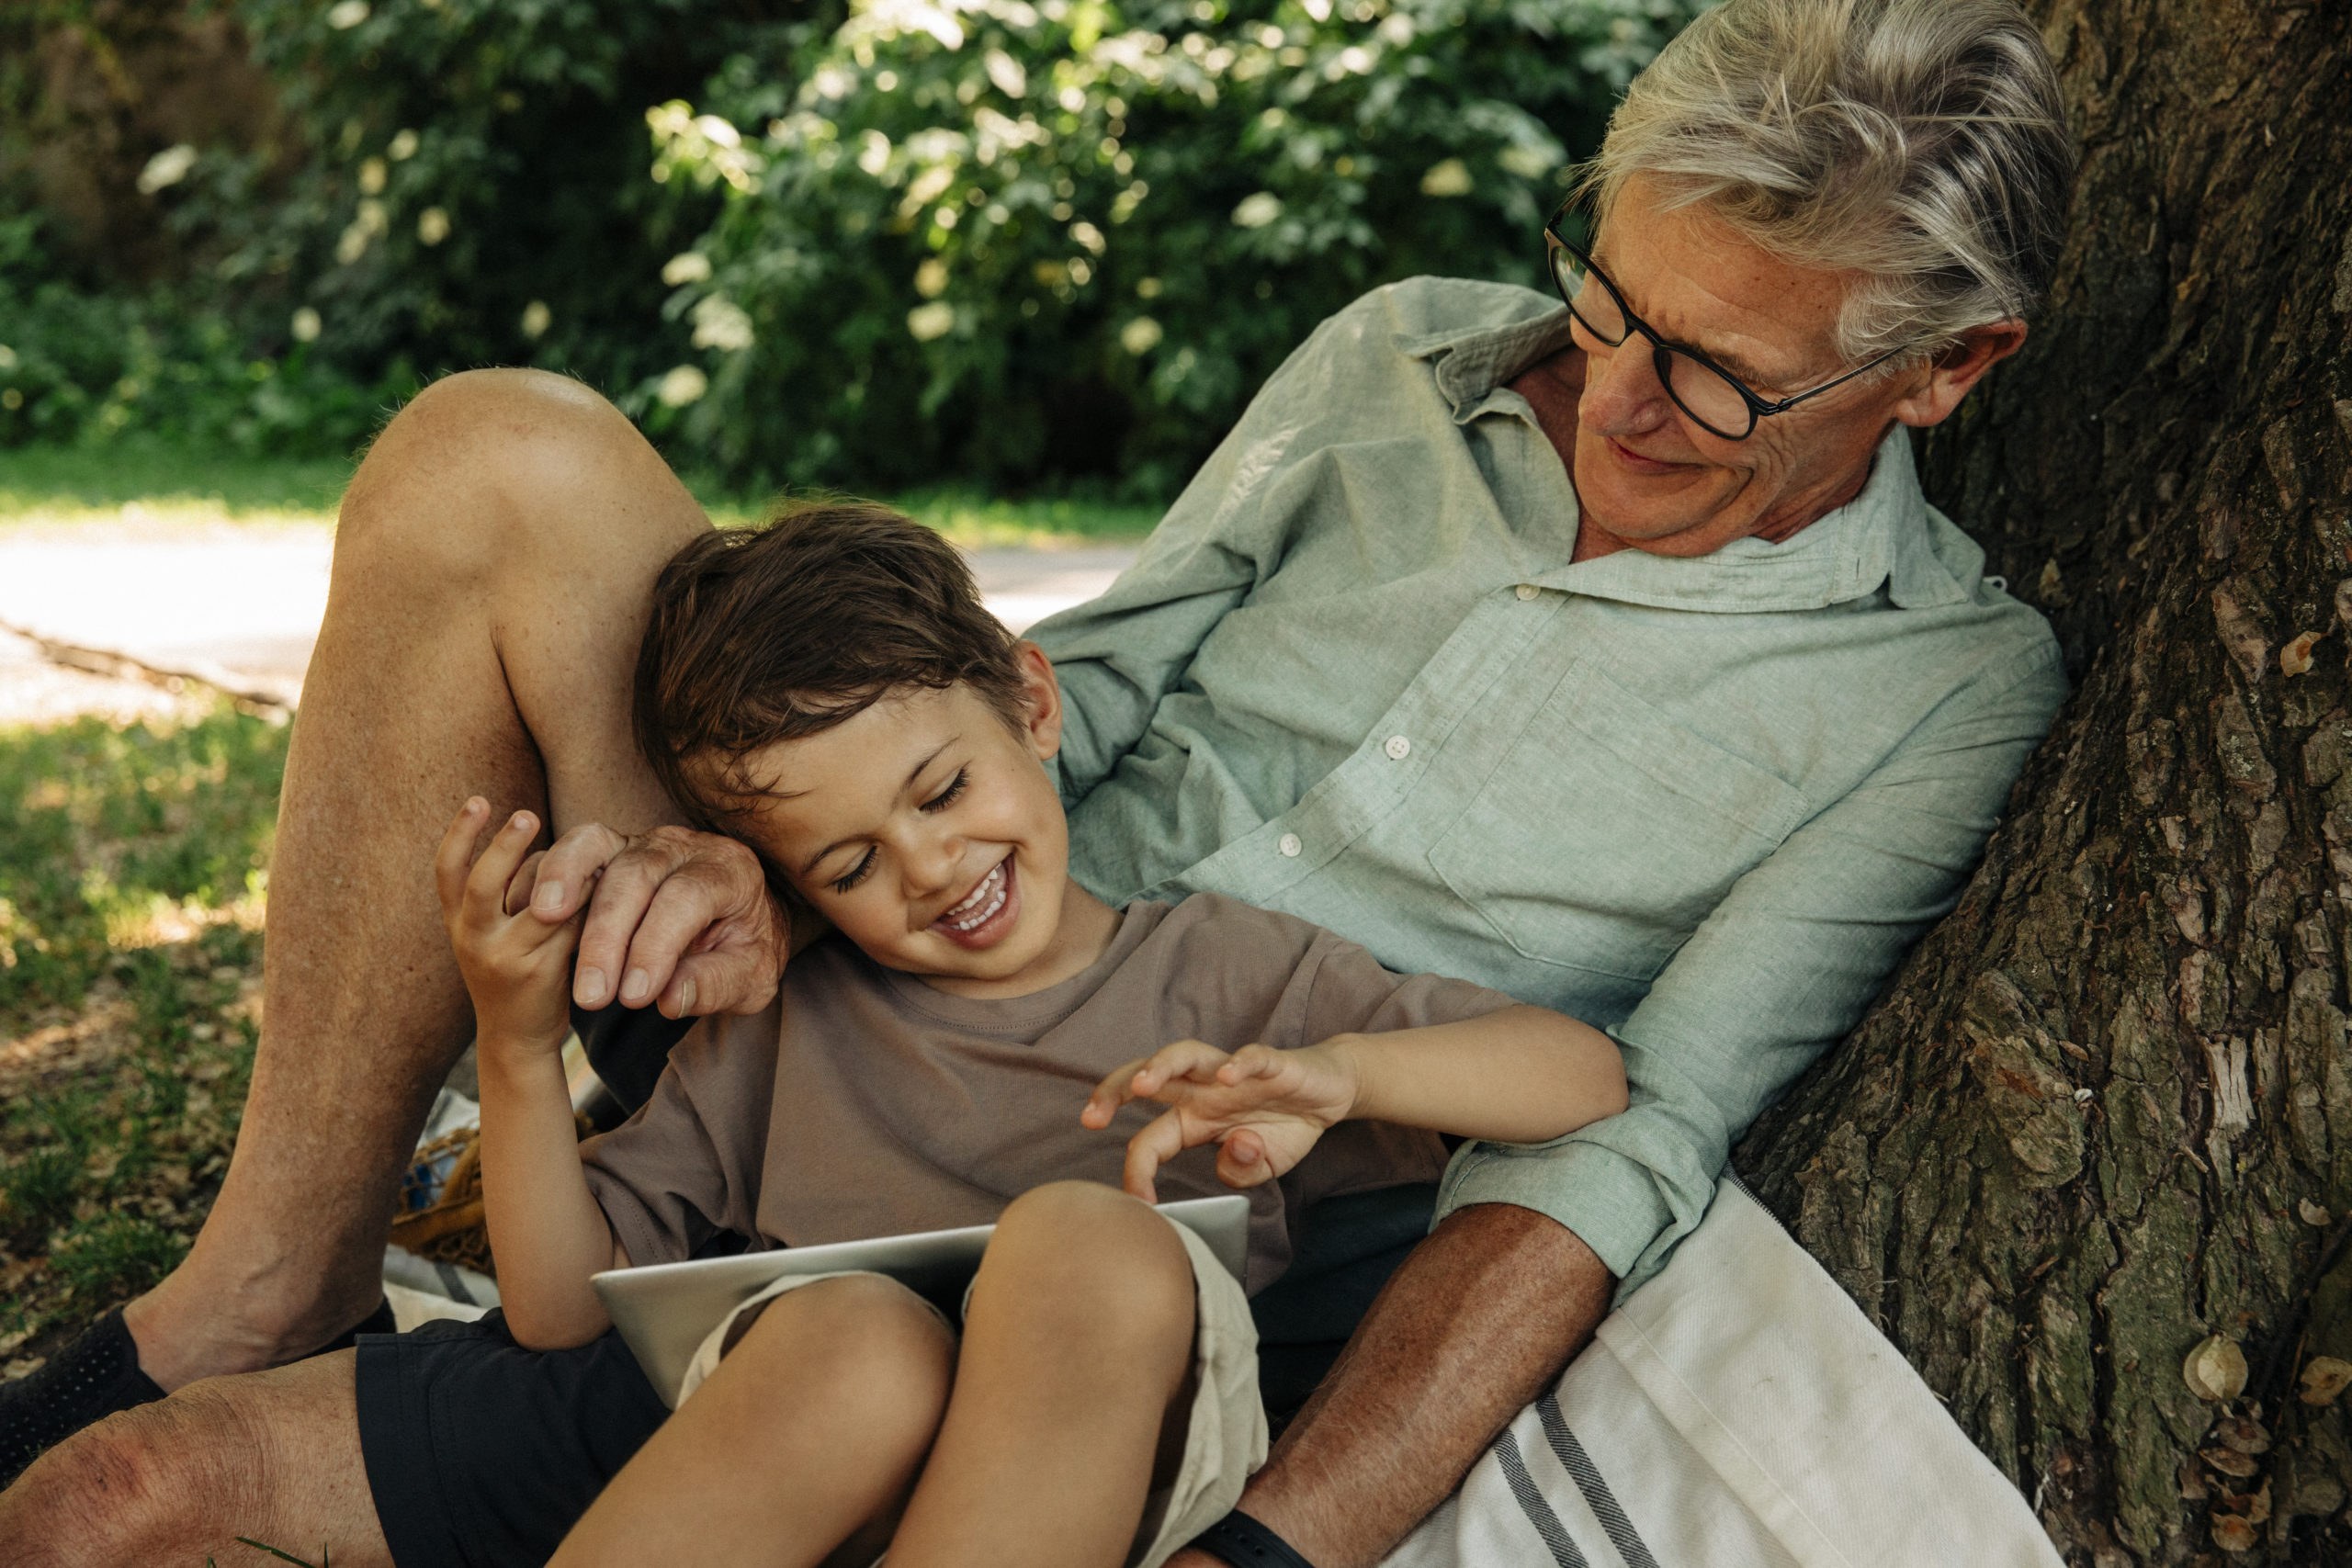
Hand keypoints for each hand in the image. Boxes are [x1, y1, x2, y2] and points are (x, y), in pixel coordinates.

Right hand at [435, 799, 581, 1054]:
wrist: (517, 1038)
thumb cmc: (510, 969)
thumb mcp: (489, 931)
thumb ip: (504, 890)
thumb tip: (539, 840)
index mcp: (458, 922)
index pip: (447, 871)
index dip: (460, 834)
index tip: (478, 800)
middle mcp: (474, 938)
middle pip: (484, 884)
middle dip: (505, 846)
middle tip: (528, 815)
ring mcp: (506, 957)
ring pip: (539, 902)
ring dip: (567, 874)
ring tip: (593, 852)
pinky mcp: (540, 971)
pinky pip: (571, 924)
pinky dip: (589, 902)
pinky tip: (609, 887)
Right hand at [512, 822, 788, 1018]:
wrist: (738, 923)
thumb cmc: (743, 951)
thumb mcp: (750, 978)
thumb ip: (715, 986)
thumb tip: (668, 1000)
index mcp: (729, 871)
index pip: (686, 899)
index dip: (657, 946)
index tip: (634, 995)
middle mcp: (684, 847)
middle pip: (637, 874)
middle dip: (608, 935)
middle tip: (592, 995)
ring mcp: (642, 841)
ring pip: (597, 845)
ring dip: (566, 880)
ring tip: (543, 917)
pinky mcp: (609, 848)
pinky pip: (574, 849)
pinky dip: (550, 873)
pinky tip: (530, 910)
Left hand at [1082, 1039, 1361, 1201]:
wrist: (1327, 1093)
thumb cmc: (1284, 1125)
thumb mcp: (1261, 1167)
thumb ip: (1239, 1172)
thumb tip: (1232, 1151)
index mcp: (1193, 1119)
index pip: (1150, 1139)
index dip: (1137, 1169)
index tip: (1135, 1201)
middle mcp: (1203, 1091)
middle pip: (1148, 1080)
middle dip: (1113, 1092)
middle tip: (1090, 1117)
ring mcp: (1232, 1074)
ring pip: (1185, 1055)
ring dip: (1160, 1067)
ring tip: (1144, 1085)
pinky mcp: (1270, 1063)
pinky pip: (1251, 1058)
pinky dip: (1239, 1064)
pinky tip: (1230, 1077)